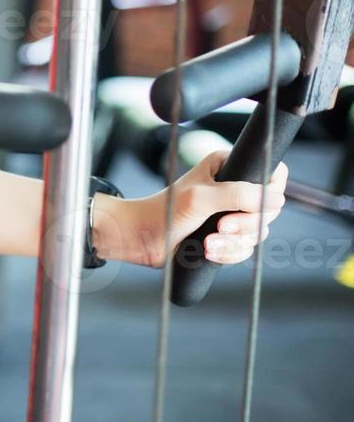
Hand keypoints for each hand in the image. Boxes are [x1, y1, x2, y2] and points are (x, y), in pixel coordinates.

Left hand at [98, 151, 287, 267]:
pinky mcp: (226, 236)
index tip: (254, 206)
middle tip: (221, 226)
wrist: (143, 238)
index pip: (272, 174)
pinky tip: (208, 251)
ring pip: (258, 233)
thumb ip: (240, 195)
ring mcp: (231, 214)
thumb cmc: (165, 211)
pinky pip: (244, 249)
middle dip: (246, 224)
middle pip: (270, 209)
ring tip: (208, 242)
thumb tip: (277, 199)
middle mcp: (233, 189)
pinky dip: (228, 253)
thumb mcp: (202, 197)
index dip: (272, 192)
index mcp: (228, 168)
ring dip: (234, 242)